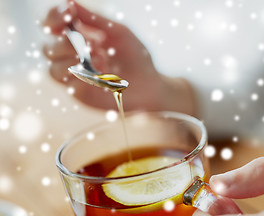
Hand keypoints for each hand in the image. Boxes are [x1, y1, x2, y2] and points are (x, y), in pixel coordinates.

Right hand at [43, 1, 195, 113]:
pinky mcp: (81, 94)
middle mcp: (70, 56)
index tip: (67, 12)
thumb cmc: (134, 56)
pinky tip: (103, 73)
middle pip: (48, 48)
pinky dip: (84, 77)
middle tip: (89, 43)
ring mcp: (75, 77)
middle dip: (65, 43)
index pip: (51, 25)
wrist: (150, 85)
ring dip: (74, 61)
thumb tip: (69, 1)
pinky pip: (70, 86)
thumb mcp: (117, 33)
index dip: (53, 17)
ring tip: (100, 57)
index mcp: (77, 37)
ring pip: (53, 70)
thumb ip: (93, 20)